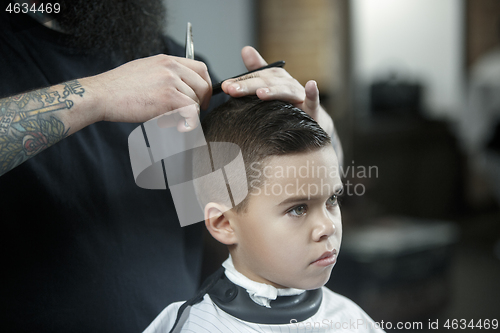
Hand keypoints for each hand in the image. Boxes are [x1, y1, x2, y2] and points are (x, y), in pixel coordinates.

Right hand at [85, 54, 211, 123]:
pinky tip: (180, 127)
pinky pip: (191, 111)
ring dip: (188, 115)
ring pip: (195, 101)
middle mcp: (170, 67)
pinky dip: (190, 123)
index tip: (202, 98)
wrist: (102, 95)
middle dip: (202, 102)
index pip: (200, 68)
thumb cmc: (118, 88)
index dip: (205, 85)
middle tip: (194, 114)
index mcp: (166, 60)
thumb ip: (164, 75)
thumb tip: (180, 89)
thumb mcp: (145, 70)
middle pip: (203, 84)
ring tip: (171, 121)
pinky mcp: (168, 98)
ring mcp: (170, 81)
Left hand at [221, 46, 332, 134]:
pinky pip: (313, 99)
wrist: (310, 118)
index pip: (255, 78)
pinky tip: (311, 85)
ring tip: (260, 93)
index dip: (240, 81)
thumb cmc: (287, 101)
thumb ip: (257, 70)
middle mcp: (286, 83)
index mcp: (275, 78)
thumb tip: (245, 49)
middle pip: (266, 83)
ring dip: (274, 91)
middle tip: (232, 90)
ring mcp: (299, 95)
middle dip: (249, 87)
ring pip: (285, 91)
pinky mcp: (312, 108)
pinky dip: (313, 92)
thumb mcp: (271, 84)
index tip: (225, 86)